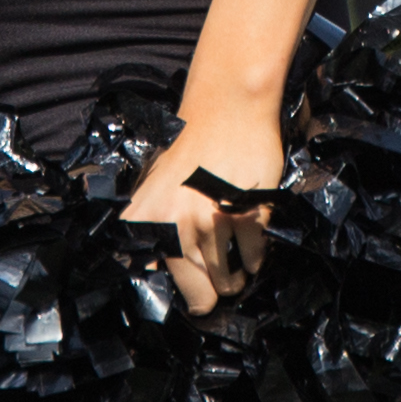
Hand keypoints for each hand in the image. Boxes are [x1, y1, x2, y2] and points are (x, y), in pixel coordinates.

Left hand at [122, 102, 284, 315]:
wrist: (226, 106)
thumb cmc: (189, 150)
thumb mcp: (154, 189)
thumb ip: (150, 233)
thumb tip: (155, 278)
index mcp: (145, 219)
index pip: (149, 282)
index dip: (172, 294)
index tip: (184, 291)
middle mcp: (173, 223)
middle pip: (198, 295)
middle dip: (210, 292)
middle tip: (215, 276)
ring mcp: (210, 219)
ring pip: (227, 282)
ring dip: (234, 276)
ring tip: (232, 252)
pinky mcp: (246, 213)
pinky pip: (254, 260)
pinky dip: (255, 257)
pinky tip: (247, 234)